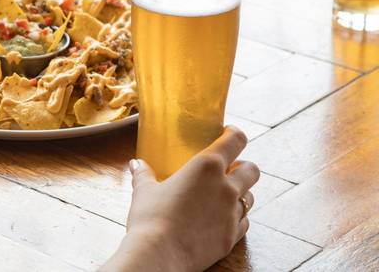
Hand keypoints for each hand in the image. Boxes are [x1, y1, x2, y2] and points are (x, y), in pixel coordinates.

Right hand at [103, 126, 259, 271]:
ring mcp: (232, 213)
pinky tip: (221, 219)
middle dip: (244, 167)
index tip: (228, 133)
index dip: (235, 134)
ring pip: (250, 197)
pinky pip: (244, 222)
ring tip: (223, 195)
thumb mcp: (144, 191)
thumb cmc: (150, 218)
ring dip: (241, 193)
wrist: (160, 255)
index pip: (235, 140)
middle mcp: (226, 187)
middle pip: (252, 170)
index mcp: (206, 167)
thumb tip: (136, 164)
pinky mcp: (233, 236)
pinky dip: (236, 218)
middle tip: (229, 169)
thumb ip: (144, 174)